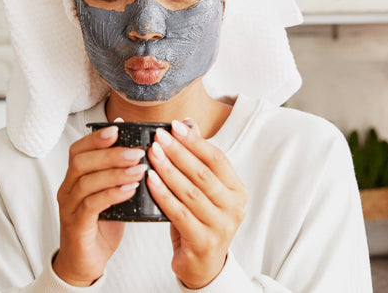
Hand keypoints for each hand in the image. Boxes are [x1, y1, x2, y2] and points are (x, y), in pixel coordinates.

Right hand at [53, 126, 147, 285]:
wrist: (84, 264)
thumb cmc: (100, 227)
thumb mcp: (110, 195)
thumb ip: (118, 175)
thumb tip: (137, 149)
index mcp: (73, 179)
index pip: (78, 150)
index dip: (96, 138)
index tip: (118, 129)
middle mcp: (67, 190)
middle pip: (81, 162)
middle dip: (111, 153)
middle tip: (137, 151)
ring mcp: (69, 208)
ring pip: (86, 181)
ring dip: (115, 172)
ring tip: (140, 169)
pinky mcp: (76, 226)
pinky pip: (91, 205)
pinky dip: (112, 194)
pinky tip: (130, 190)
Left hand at [146, 119, 247, 288]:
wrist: (202, 264)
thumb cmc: (201, 220)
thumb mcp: (205, 190)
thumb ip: (198, 158)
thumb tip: (188, 123)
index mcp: (237, 190)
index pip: (217, 159)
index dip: (195, 141)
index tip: (174, 126)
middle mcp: (234, 208)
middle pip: (203, 174)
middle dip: (178, 152)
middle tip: (158, 137)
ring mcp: (220, 226)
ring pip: (190, 192)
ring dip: (168, 170)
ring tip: (151, 154)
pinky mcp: (203, 242)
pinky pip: (179, 213)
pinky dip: (163, 194)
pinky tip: (150, 180)